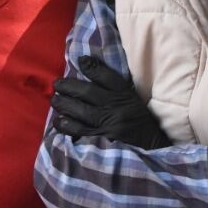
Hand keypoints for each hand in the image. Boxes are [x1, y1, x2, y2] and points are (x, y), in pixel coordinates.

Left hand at [51, 56, 170, 149]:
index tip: (80, 61)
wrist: (153, 146)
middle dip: (70, 87)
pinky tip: (58, 121)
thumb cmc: (141, 121)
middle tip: (56, 84)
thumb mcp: (133, 100)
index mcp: (126, 95)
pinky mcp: (104, 139)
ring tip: (54, 99)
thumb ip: (116, 89)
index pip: (108, 77)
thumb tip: (91, 72)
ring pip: (82, 111)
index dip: (93, 68)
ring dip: (65, 104)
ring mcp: (110, 123)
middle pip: (89, 93)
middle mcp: (118, 107)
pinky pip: (82, 130)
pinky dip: (68, 126)